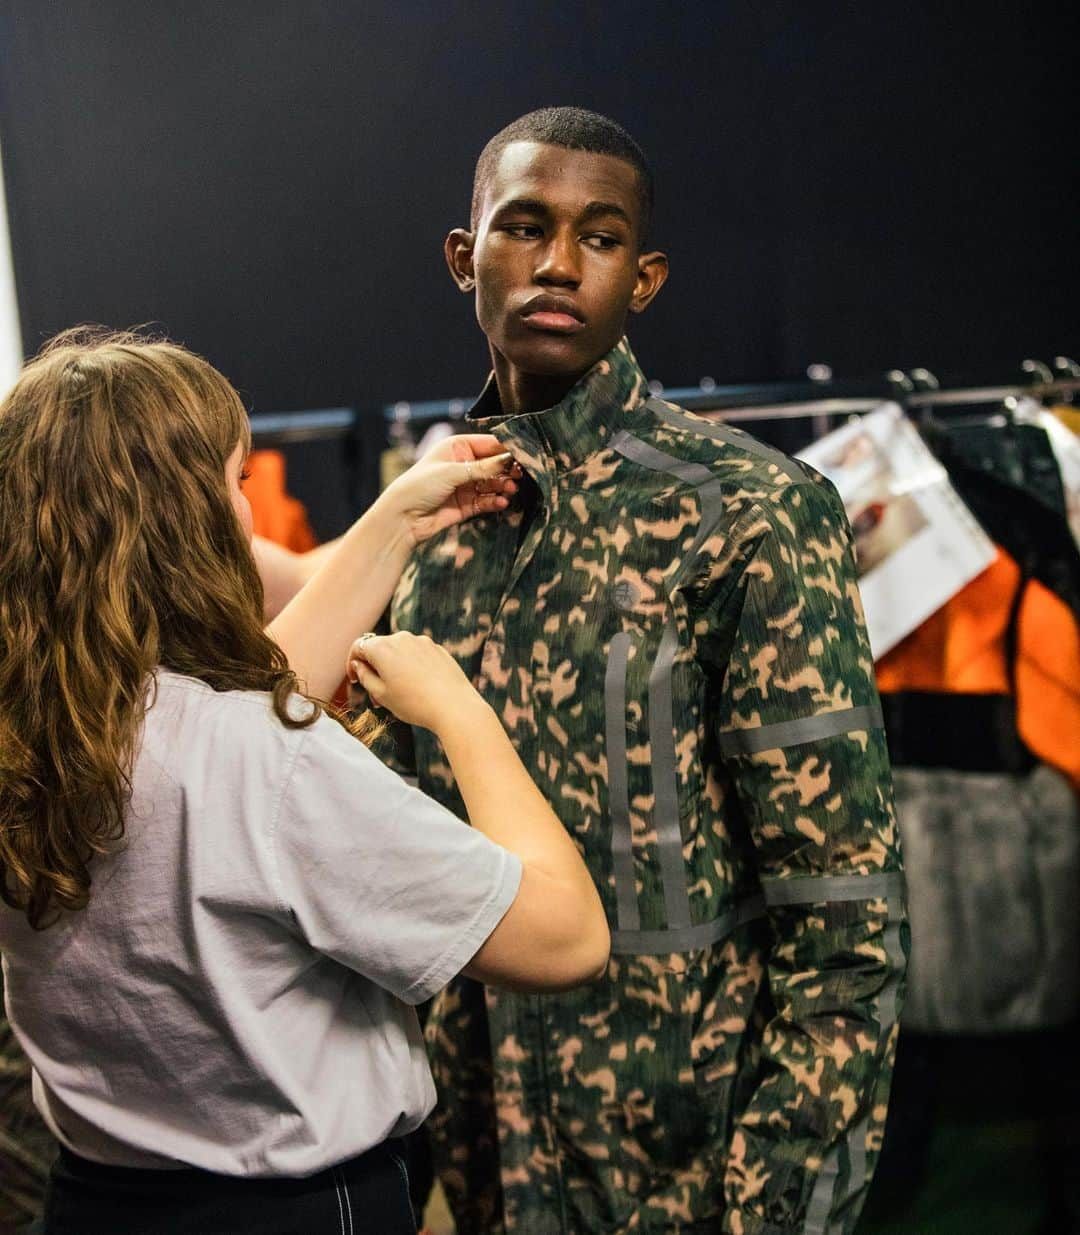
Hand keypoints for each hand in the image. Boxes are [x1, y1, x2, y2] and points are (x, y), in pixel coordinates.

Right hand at [346, 631, 488, 732]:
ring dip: (393, 668)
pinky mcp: (437, 649)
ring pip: (399, 652)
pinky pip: (417, 655)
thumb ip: (364, 676)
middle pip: (379, 648)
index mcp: (382, 647)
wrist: (454, 706)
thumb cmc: (414, 703)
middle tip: (376, 696)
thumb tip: (359, 664)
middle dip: (374, 668)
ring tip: (398, 694)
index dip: (352, 663)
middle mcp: (401, 638)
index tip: (354, 679)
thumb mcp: (381, 694)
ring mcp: (422, 642)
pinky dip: (411, 667)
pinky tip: (418, 688)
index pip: (359, 647)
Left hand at [380, 434, 521, 547]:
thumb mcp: (452, 472)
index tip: (525, 456)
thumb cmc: (420, 485)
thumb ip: (483, 468)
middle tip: (519, 475)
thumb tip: (510, 459)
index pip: (490, 444)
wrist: (403, 518)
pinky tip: (501, 502)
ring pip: (493, 483)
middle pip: (494, 464)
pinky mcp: (467, 505)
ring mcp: (466, 485)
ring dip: (503, 486)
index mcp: (458, 447)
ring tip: (510, 490)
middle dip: (508, 470)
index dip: (507, 450)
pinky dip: (495, 501)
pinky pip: (487, 501)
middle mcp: (464, 464)